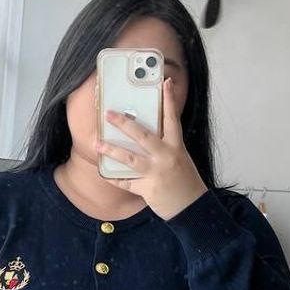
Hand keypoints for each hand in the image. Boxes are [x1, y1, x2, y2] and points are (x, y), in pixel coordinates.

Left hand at [94, 76, 207, 220]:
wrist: (191, 208)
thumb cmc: (185, 181)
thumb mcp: (180, 158)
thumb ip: (165, 146)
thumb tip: (141, 135)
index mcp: (176, 147)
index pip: (173, 119)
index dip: (169, 100)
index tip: (165, 82)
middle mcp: (166, 157)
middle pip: (143, 135)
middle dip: (124, 123)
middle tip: (109, 113)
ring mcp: (156, 173)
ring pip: (129, 158)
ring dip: (111, 150)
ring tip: (97, 144)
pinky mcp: (147, 189)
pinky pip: (126, 181)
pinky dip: (114, 177)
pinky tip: (105, 172)